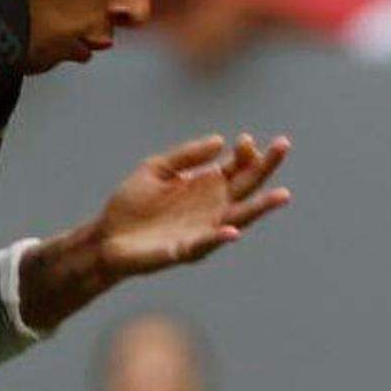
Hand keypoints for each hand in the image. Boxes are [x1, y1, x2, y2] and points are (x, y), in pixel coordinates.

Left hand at [90, 132, 291, 279]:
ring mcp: (202, 229)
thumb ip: (186, 155)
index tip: (246, 140)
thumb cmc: (132, 203)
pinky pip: (206, 244)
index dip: (245, 153)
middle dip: (265, 167)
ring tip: (282, 196)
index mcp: (206, 185)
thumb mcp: (157, 168)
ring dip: (260, 208)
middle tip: (284, 145)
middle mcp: (211, 207)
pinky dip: (219, 238)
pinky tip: (233, 231)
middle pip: (246, 186)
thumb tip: (220, 141)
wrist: (106, 236)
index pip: (237, 167)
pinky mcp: (184, 250)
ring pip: (238, 218)